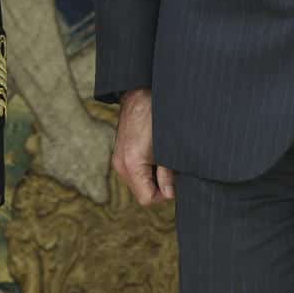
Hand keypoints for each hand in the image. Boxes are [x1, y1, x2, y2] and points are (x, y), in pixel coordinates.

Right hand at [111, 87, 174, 205]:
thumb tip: (170, 194)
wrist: (140, 94)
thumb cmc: (157, 117)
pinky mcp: (120, 154)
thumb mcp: (168, 148)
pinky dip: (146, 169)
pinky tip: (155, 154)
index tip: (175, 181)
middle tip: (171, 169)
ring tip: (163, 159)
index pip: (148, 198)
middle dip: (159, 186)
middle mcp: (121, 165)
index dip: (165, 194)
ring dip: (153, 177)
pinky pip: (134, 172)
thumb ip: (168, 174)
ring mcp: (118, 160)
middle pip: (142, 192)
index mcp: (132, 165)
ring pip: (138, 183)